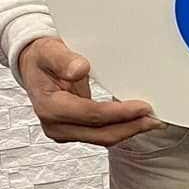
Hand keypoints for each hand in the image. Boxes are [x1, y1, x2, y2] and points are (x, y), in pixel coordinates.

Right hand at [19, 36, 158, 147]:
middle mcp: (55, 125)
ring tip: (151, 121)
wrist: (33, 65)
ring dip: (128, 130)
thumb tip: (80, 69)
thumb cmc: (42, 57)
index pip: (91, 115)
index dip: (119, 113)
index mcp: (50, 107)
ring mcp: (64, 131)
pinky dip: (119, 128)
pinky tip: (136, 121)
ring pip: (103, 138)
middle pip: (101, 133)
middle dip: (130, 127)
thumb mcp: (50, 51)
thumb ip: (65, 59)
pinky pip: (100, 134)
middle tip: (155, 119)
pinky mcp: (73, 131)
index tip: (143, 107)